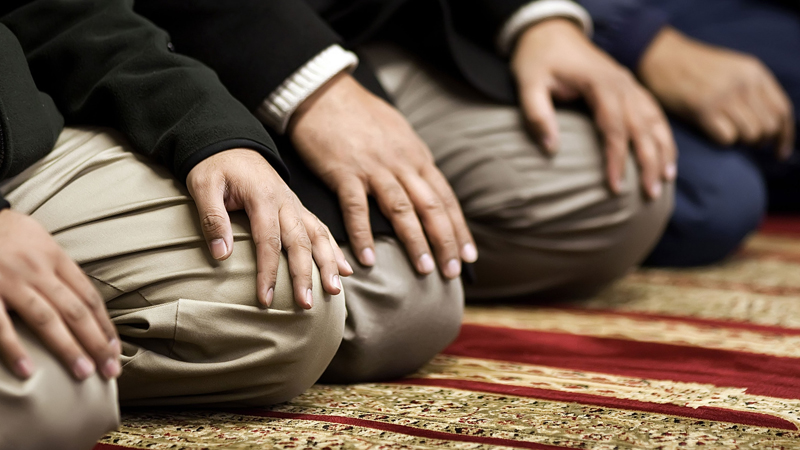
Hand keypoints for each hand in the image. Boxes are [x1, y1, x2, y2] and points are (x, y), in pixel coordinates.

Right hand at [0, 209, 119, 379]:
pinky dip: (15, 348)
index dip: (104, 325)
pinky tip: (28, 371)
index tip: (115, 350)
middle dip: (96, 343)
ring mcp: (9, 280)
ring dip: (67, 349)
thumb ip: (58, 270)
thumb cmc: (5, 234)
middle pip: (75, 311)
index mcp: (55, 257)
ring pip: (46, 319)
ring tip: (84, 374)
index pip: (88, 296)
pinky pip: (1, 325)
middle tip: (110, 371)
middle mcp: (37, 269)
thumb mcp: (38, 242)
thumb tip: (84, 304)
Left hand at [187, 149, 351, 308]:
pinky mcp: (298, 208)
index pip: (268, 241)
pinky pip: (321, 229)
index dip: (268, 272)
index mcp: (263, 197)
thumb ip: (213, 218)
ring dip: (329, 264)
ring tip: (335, 291)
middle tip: (306, 304)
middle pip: (300, 243)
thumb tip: (221, 255)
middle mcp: (285, 202)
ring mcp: (295, 205)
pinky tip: (345, 270)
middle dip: (306, 275)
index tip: (266, 300)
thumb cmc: (215, 166)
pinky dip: (335, 250)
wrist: (231, 143)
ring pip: (318, 236)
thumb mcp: (203, 185)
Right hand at [287, 73, 476, 278]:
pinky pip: (357, 208)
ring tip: (424, 270)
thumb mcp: (399, 134)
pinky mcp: (345, 172)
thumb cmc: (361, 115)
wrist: (324, 93)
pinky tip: (368, 259)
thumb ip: (413, 161)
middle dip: (445, 242)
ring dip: (415, 242)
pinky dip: (364, 234)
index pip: (445, 199)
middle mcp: (402, 164)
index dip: (459, 229)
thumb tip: (426, 184)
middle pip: (431, 208)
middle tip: (452, 272)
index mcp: (417, 157)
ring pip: (402, 210)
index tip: (469, 257)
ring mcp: (375, 168)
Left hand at [511, 19, 676, 198]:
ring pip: (655, 120)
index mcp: (599, 83)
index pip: (614, 127)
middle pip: (642, 127)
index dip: (616, 159)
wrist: (550, 32)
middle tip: (651, 194)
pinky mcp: (630, 87)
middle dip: (649, 162)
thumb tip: (551, 150)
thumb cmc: (538, 60)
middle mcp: (622, 83)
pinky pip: (654, 113)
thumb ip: (537, 115)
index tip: (615, 187)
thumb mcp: (528, 84)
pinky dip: (664, 136)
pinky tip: (667, 157)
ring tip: (666, 180)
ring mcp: (630, 84)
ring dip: (663, 150)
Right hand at [639, 27, 793, 157]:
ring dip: (740, 141)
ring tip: (726, 134)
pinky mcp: (704, 109)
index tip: (779, 152)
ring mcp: (724, 96)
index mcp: (754, 72)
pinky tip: (711, 131)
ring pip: (750, 134)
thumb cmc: (693, 67)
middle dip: (759, 141)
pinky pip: (727, 138)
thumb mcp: (731, 69)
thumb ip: (751, 89)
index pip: (783, 110)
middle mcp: (744, 83)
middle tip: (744, 141)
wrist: (661, 56)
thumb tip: (768, 124)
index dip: (784, 136)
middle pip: (769, 127)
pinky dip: (722, 140)